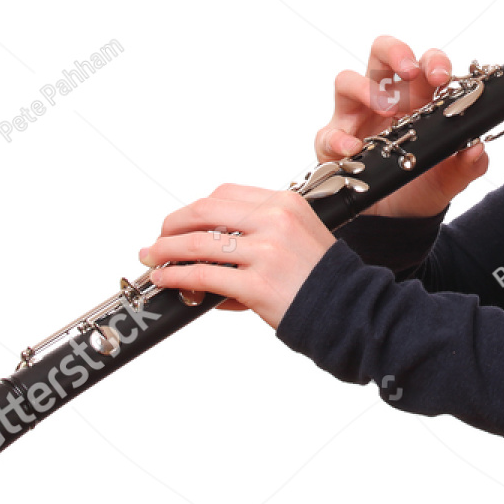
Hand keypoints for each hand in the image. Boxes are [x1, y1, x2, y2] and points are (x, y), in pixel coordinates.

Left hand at [136, 183, 336, 329]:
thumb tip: (212, 243)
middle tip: (157, 239)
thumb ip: (260, 230)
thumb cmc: (323, 277)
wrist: (350, 309)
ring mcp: (266, 252)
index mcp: (284, 202)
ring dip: (167, 250)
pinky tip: (166, 280)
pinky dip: (178, 277)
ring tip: (152, 259)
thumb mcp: (299, 234)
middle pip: (205, 211)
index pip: (224, 194)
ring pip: (198, 243)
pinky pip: (205, 276)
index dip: (194, 208)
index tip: (180, 221)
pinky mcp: (257, 284)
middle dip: (173, 224)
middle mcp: (274, 221)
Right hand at [314, 35, 490, 218]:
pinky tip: (353, 148)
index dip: (432, 62)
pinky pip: (328, 132)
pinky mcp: (333, 143)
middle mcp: (384, 99)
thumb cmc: (422, 186)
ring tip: (386, 109)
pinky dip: (338, 137)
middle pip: (381, 54)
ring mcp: (356, 117)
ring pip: (347, 81)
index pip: (423, 65)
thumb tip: (477, 147)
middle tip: (409, 72)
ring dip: (366, 90)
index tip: (441, 76)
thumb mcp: (450, 178)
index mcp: (417, 99)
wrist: (398, 221)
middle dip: (395, 53)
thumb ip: (468, 165)